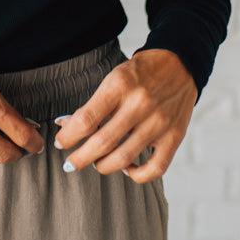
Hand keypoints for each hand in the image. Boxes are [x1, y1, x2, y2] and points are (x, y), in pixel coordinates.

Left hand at [53, 49, 197, 182]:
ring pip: (124, 158)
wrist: (179, 64)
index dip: (68, 136)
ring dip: (103, 166)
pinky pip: (155, 169)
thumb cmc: (139, 73)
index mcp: (120, 85)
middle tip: (69, 164)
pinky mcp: (175, 137)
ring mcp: (159, 122)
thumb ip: (94, 104)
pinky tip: (126, 167)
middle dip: (80, 158)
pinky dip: (137, 175)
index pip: (87, 119)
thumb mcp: (113, 78)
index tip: (60, 143)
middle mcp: (140, 104)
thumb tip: (66, 126)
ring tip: (95, 163)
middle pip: (102, 142)